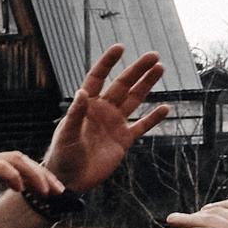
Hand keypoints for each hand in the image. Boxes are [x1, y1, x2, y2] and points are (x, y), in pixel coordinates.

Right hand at [0, 150, 62, 226]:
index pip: (12, 166)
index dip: (33, 178)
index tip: (48, 193)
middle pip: (20, 160)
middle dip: (43, 175)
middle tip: (59, 191)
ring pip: (15, 160)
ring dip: (36, 176)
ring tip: (49, 191)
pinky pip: (0, 168)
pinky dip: (15, 177)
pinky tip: (24, 190)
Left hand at [43, 46, 170, 189]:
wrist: (70, 180)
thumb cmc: (62, 156)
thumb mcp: (66, 134)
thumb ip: (75, 114)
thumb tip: (82, 93)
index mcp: (86, 105)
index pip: (98, 78)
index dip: (108, 63)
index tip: (120, 47)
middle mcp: (103, 110)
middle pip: (123, 85)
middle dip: (137, 70)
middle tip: (153, 56)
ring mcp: (115, 124)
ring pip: (134, 99)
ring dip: (147, 85)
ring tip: (160, 69)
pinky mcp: (124, 140)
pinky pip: (141, 126)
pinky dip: (153, 118)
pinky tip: (165, 108)